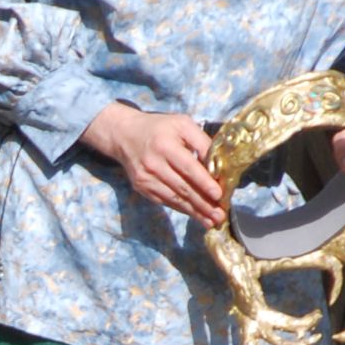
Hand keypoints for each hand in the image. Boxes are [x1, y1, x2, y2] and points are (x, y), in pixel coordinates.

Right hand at [81, 103, 224, 227]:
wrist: (125, 134)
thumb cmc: (160, 128)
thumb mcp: (182, 124)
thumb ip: (201, 142)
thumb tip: (219, 165)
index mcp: (165, 145)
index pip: (188, 167)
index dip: (204, 183)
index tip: (219, 195)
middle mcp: (153, 163)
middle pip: (182, 187)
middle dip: (203, 204)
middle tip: (220, 215)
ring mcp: (145, 178)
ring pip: (174, 198)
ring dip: (195, 211)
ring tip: (211, 221)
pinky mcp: (141, 187)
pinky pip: (165, 201)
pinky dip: (182, 209)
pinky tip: (195, 214)